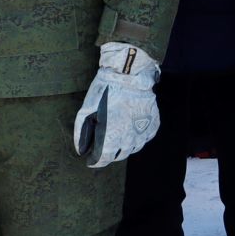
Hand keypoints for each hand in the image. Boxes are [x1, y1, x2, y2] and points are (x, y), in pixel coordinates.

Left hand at [73, 42, 161, 167]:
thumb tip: (81, 149)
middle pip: (119, 155)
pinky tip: (132, 128)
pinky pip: (146, 137)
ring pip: (134, 148)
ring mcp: (143, 131)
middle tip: (104, 144)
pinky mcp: (153, 123)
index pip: (103, 160)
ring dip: (125, 146)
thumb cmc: (104, 91)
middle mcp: (129, 139)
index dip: (95, 161)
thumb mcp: (86, 110)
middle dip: (110, 153)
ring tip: (118, 136)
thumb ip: (82, 133)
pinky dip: (138, 137)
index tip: (91, 159)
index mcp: (111, 138)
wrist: (130, 74)